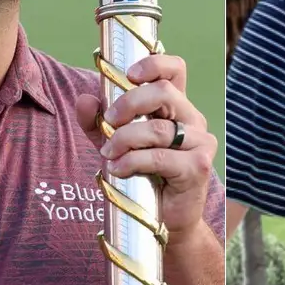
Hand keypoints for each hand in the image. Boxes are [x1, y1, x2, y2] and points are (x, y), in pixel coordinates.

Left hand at [76, 55, 217, 241]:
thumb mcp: (115, 145)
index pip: (175, 70)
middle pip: (164, 92)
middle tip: (108, 121)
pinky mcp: (198, 167)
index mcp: (177, 108)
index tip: (129, 75)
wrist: (166, 221)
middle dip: (128, 103)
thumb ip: (98, 123)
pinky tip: (117, 170)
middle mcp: (193, 120)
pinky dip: (132, 161)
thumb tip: (85, 99)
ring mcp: (200, 143)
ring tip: (108, 154)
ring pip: (159, 129)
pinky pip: (160, 157)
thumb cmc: (143, 178)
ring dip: (125, 139)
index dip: (154, 63)